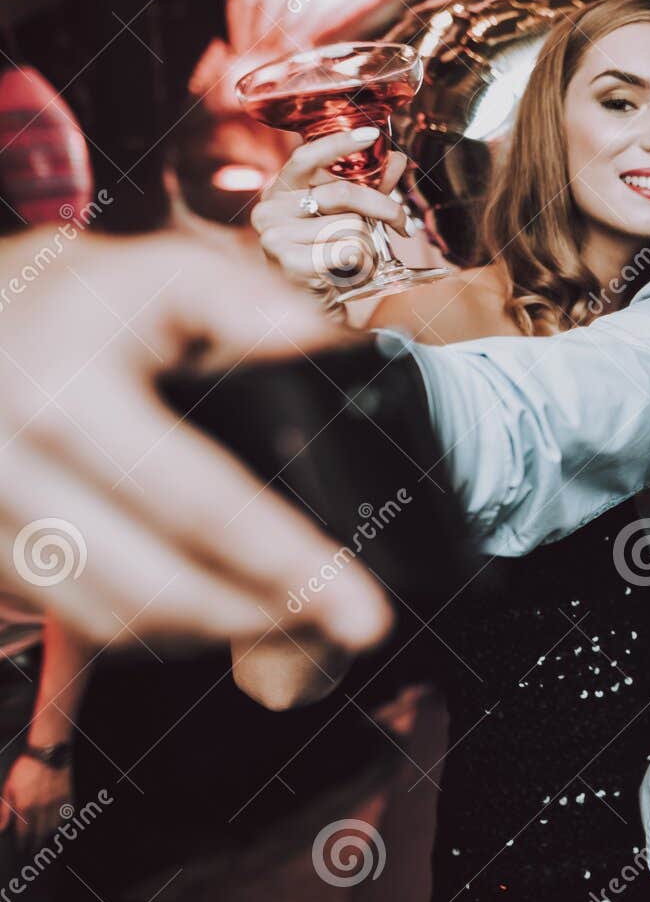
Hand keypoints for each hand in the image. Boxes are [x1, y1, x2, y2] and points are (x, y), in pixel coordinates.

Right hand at [0, 229, 391, 649]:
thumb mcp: (157, 270)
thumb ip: (240, 297)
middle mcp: (14, 473)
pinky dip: (164, 628)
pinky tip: (228, 611)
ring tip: (306, 618)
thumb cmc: (75, 298)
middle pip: (160, 587)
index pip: (198, 505)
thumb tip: (312, 336)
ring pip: (118, 619)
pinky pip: (83, 618)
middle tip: (352, 625)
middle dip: (268, 618)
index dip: (288, 563)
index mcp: (66, 401)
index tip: (362, 611)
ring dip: (220, 631)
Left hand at [0, 755, 70, 852]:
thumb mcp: (8, 787)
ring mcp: (57, 803)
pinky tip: (58, 825)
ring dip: (49, 836)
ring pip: (55, 827)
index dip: (23, 844)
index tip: (22, 849)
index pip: (24, 833)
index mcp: (25, 806)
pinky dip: (63, 823)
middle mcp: (43, 808)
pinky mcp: (68, 796)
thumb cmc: (26, 768)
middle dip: (36, 845)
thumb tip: (1, 828)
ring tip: (44, 840)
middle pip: (40, 834)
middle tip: (33, 851)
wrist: (48, 752)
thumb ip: (4, 810)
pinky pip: (67, 816)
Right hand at [251, 129, 408, 289]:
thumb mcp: (350, 220)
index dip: (338, 143)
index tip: (371, 134)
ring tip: (355, 263)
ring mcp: (273, 236)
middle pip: (344, 192)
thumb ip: (370, 188)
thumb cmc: (332, 263)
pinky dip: (362, 265)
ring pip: (352, 226)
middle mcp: (270, 210)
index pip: (307, 156)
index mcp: (281, 192)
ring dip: (368, 248)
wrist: (319, 313)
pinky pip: (348, 250)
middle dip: (384, 208)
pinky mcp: (287, 262)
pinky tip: (348, 276)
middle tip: (403, 225)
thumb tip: (395, 159)